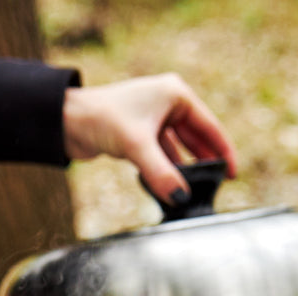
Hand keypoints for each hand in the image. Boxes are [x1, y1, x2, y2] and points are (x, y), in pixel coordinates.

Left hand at [62, 72, 237, 204]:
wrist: (65, 121)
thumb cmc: (101, 119)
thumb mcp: (137, 147)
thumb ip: (160, 173)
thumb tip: (181, 198)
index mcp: (175, 94)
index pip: (208, 126)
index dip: (222, 151)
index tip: (232, 174)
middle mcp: (166, 104)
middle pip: (194, 138)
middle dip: (204, 162)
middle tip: (217, 186)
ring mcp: (151, 120)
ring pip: (175, 149)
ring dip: (182, 169)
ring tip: (195, 191)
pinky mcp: (136, 136)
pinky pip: (158, 156)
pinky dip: (164, 170)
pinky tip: (169, 187)